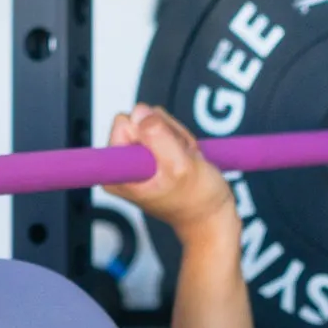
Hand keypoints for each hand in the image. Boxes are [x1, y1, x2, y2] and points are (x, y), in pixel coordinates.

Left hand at [102, 104, 236, 242]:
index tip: (164, 156)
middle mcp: (121, 163)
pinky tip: (186, 156)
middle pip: (139, 119)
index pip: (123, 125)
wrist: (209, 215)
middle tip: (180, 157)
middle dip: (167, 134)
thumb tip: (139, 111)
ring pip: (154, 121)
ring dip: (176, 137)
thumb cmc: (196, 200)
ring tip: (185, 159)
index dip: (149, 131)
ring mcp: (135, 156)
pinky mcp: (149, 151)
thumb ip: (158, 135)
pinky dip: (180, 139)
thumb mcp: (180, 166)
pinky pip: (163, 127)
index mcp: (117, 172)